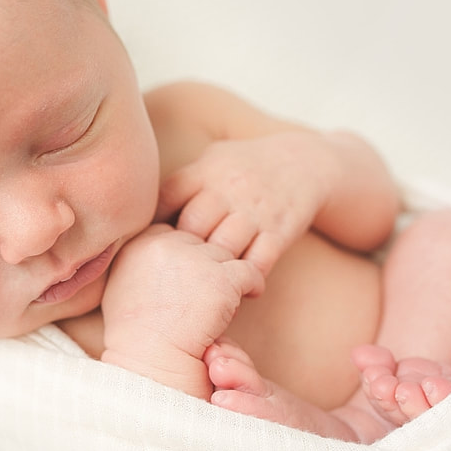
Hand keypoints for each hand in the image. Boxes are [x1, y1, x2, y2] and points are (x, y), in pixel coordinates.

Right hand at [100, 224, 263, 389]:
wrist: (150, 364)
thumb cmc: (138, 338)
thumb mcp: (123, 288)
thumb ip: (143, 264)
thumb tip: (171, 255)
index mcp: (138, 244)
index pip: (174, 234)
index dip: (184, 259)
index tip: (186, 284)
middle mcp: (164, 245)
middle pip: (201, 242)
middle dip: (206, 267)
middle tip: (204, 298)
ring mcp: (193, 260)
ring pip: (225, 255)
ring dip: (227, 277)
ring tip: (221, 304)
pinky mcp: (220, 279)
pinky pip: (250, 271)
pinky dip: (253, 285)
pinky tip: (249, 298)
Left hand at [156, 131, 329, 275]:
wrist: (305, 162)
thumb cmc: (245, 166)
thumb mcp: (212, 160)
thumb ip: (182, 183)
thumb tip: (145, 213)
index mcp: (205, 170)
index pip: (168, 197)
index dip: (154, 225)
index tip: (150, 247)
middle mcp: (227, 188)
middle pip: (192, 228)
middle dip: (179, 255)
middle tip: (171, 278)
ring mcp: (255, 210)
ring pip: (223, 248)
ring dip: (211, 272)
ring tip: (201, 290)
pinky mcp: (280, 229)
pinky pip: (259, 260)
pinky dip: (245, 278)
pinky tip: (237, 287)